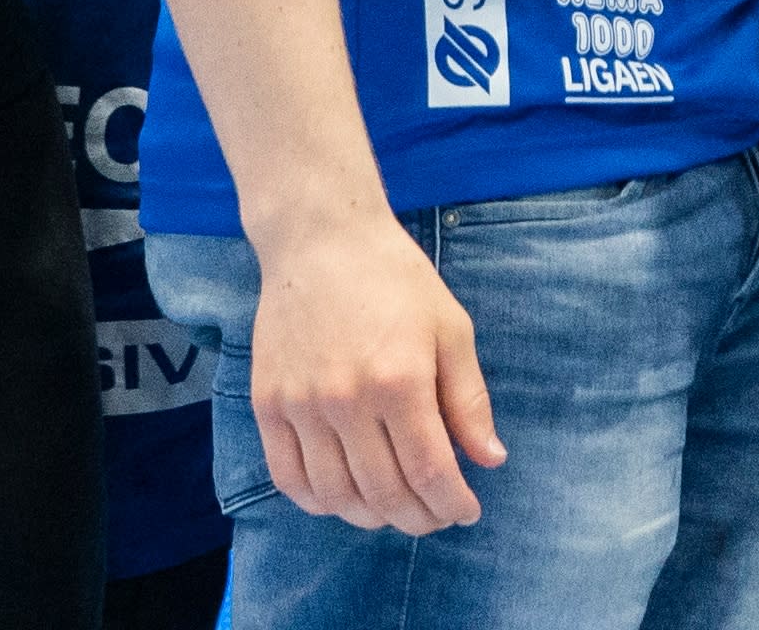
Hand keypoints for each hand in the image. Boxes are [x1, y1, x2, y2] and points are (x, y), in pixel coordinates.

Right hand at [249, 208, 506, 528]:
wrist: (321, 239)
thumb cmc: (396, 279)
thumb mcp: (451, 329)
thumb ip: (469, 400)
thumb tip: (489, 460)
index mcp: (400, 381)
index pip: (429, 472)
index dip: (452, 504)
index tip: (467, 511)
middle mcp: (346, 400)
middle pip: (384, 494)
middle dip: (419, 518)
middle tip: (436, 516)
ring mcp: (300, 405)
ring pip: (336, 496)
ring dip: (371, 518)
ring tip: (394, 509)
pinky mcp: (268, 404)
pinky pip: (288, 478)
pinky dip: (318, 502)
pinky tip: (343, 498)